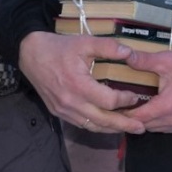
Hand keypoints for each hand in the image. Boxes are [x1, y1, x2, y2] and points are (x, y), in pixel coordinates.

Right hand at [16, 31, 145, 132]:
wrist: (30, 54)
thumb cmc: (58, 48)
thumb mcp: (84, 42)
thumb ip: (108, 47)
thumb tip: (130, 53)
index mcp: (79, 85)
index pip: (109, 102)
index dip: (125, 101)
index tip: (135, 96)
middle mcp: (71, 102)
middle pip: (103, 121)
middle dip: (124, 125)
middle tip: (141, 128)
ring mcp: (64, 110)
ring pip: (92, 126)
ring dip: (111, 129)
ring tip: (127, 129)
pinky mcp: (58, 112)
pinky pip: (81, 124)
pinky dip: (96, 126)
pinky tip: (107, 124)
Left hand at [122, 50, 171, 132]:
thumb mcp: (168, 61)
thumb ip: (145, 60)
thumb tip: (125, 56)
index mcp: (166, 106)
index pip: (138, 118)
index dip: (125, 114)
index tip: (116, 107)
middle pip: (145, 126)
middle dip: (135, 118)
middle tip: (126, 107)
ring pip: (157, 129)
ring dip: (148, 121)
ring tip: (141, 109)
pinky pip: (169, 129)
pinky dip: (161, 123)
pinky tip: (159, 112)